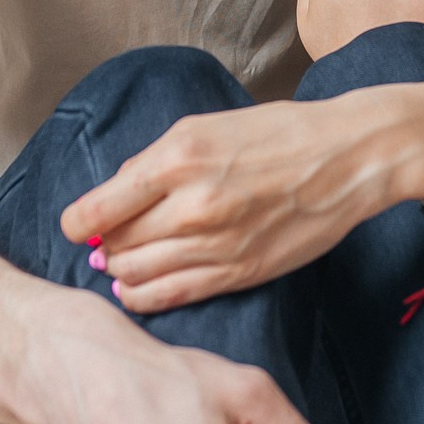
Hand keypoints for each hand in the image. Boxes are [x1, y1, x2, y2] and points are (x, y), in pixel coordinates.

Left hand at [60, 96, 409, 312]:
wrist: (345, 159)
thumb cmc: (277, 134)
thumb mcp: (204, 127)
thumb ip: (155, 162)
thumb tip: (114, 195)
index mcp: (177, 159)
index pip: (96, 209)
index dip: (78, 222)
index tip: (79, 224)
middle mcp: (191, 205)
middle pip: (115, 244)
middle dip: (103, 244)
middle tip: (102, 242)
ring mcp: (215, 244)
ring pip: (137, 274)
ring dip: (120, 270)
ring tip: (118, 264)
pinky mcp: (238, 272)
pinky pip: (172, 296)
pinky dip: (143, 296)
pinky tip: (133, 289)